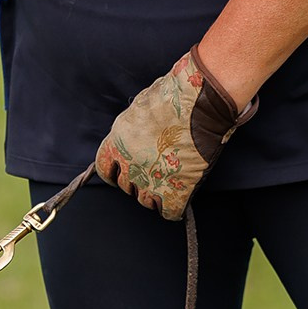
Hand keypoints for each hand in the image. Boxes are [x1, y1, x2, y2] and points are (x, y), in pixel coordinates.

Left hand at [94, 46, 255, 220]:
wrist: (201, 102)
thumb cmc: (174, 96)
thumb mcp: (139, 109)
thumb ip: (131, 131)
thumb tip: (133, 141)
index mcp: (117, 143)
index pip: (105, 169)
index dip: (115, 172)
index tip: (121, 173)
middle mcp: (130, 164)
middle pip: (127, 186)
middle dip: (138, 181)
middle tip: (153, 171)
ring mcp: (152, 180)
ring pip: (146, 201)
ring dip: (154, 195)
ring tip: (167, 182)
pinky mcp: (175, 190)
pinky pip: (169, 211)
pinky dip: (173, 209)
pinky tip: (177, 202)